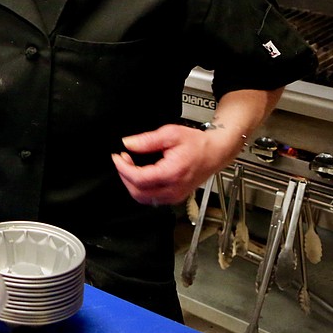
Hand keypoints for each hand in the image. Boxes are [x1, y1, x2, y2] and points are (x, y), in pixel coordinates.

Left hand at [111, 123, 238, 205]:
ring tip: (131, 166)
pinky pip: (151, 198)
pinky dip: (141, 188)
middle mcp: (174, 189)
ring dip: (132, 183)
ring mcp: (175, 196)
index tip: (117, 157)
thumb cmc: (198, 144)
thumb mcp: (171, 134)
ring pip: (143, 198)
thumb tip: (128, 143)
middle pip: (138, 192)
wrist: (215, 152)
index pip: (139, 179)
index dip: (123, 168)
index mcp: (172, 173)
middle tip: (123, 160)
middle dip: (125, 176)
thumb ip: (147, 140)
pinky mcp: (175, 197)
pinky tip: (141, 174)